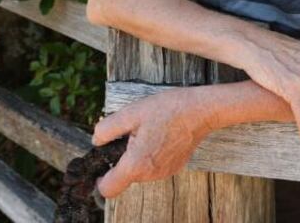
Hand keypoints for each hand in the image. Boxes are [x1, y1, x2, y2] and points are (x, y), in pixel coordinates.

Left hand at [92, 88, 215, 197]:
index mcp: (136, 164)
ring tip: (148, 131)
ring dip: (137, 156)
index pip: (107, 189)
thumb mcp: (131, 112)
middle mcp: (150, 174)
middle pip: (124, 177)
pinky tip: (160, 135)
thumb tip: (97, 141)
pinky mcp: (174, 167)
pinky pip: (153, 167)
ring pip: (139, 172)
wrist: (202, 110)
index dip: (100, 178)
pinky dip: (151, 155)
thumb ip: (106, 129)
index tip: (102, 162)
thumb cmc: (168, 109)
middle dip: (121, 159)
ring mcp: (164, 172)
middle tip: (131, 133)